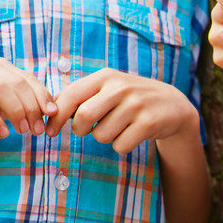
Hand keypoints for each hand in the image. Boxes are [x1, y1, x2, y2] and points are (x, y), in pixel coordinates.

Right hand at [0, 56, 57, 139]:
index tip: (53, 115)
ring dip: (17, 112)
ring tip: (24, 131)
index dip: (43, 96)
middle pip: (18, 83)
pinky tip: (3, 133)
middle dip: (33, 107)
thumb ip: (17, 104)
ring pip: (2, 90)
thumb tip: (47, 112)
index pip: (27, 78)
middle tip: (38, 130)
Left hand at [45, 68, 198, 153]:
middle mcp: (120, 87)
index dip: (55, 116)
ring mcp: (136, 104)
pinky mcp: (148, 123)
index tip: (49, 131)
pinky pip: (120, 145)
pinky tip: (133, 134)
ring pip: (101, 135)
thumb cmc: (130, 99)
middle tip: (86, 131)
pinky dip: (122, 145)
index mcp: (106, 77)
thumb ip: (82, 95)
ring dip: (105, 137)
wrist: (172, 105)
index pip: (71, 94)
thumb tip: (50, 110)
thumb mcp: (109, 88)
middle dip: (80, 130)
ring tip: (119, 127)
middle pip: (83, 117)